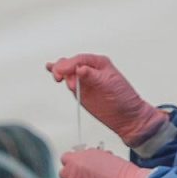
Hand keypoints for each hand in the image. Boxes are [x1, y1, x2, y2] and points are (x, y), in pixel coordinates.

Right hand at [46, 54, 166, 146]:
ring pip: (66, 70)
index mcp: (99, 64)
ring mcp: (83, 80)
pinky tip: (50, 69)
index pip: (80, 60)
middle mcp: (90, 69)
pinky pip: (67, 79)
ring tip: (59, 79)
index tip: (63, 72)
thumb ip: (94, 76)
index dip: (70, 64)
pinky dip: (59, 74)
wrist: (126, 117)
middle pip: (70, 63)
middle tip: (60, 78)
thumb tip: (80, 68)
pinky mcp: (79, 90)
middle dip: (62, 68)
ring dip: (59, 72)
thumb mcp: (110, 84)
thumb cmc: (124, 98)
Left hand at [59, 149, 152, 177]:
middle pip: (66, 165)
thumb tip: (93, 165)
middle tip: (82, 175)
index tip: (81, 165)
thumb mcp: (108, 159)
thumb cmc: (124, 175)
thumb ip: (95, 161)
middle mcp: (77, 163)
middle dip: (73, 169)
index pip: (72, 155)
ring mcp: (74, 176)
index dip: (76, 161)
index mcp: (86, 153)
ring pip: (63, 177)